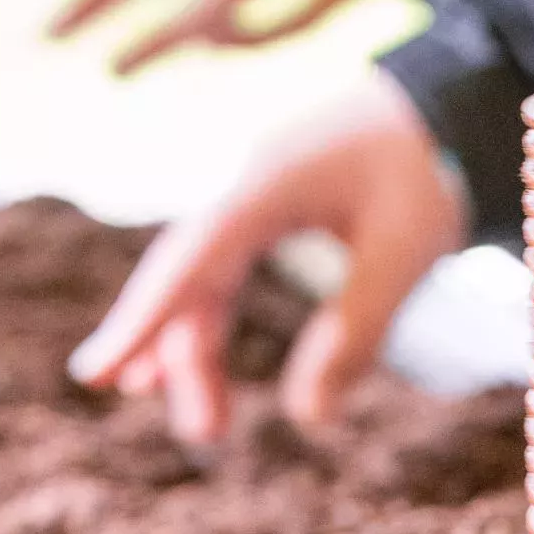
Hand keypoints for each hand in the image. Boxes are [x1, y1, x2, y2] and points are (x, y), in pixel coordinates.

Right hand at [66, 80, 467, 445]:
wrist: (438, 103)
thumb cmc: (424, 172)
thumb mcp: (404, 255)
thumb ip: (355, 333)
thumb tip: (308, 419)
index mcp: (268, 186)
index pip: (191, 260)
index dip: (144, 321)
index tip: (95, 374)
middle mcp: (242, 188)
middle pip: (182, 274)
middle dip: (167, 348)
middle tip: (191, 429)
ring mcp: (247, 196)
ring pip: (198, 279)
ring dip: (195, 348)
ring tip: (206, 426)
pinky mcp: (262, 209)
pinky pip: (220, 270)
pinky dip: (210, 321)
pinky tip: (200, 368)